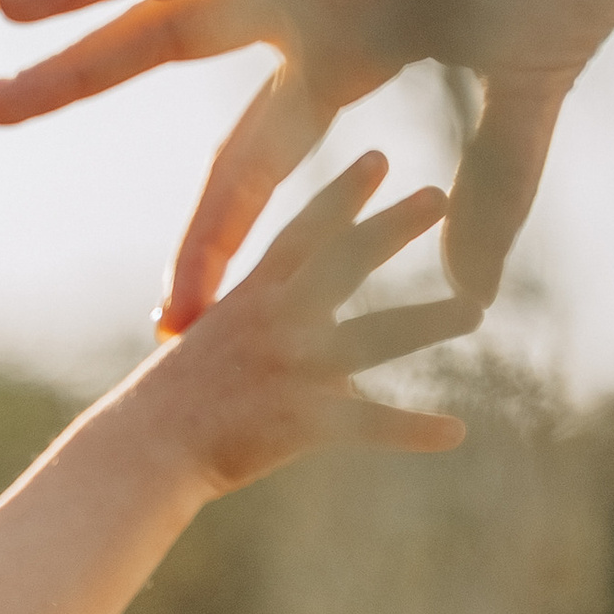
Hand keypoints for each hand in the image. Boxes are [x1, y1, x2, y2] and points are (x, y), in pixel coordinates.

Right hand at [141, 153, 475, 496]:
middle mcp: (278, 321)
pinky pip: (371, 425)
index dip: (343, 194)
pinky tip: (456, 432)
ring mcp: (293, 368)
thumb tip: (333, 364)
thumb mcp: (215, 350)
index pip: (304, 233)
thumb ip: (273, 339)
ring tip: (474, 309)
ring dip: (429, 320)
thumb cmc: (169, 406)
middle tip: (437, 195)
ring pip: (377, 337)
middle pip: (346, 262)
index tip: (378, 159)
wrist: (139, 454)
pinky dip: (414, 430)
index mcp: (254, 298)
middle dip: (393, 226)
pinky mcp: (302, 421)